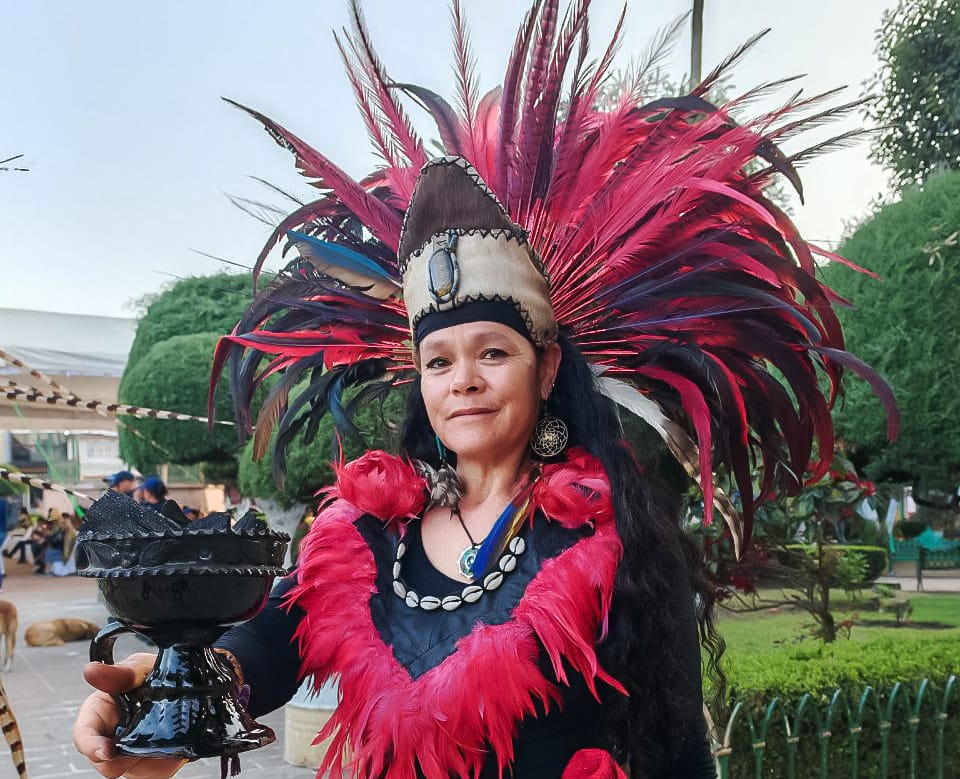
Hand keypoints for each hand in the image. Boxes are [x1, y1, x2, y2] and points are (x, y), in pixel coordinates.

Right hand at [73, 652, 186, 778]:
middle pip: (105, 763)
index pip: (84, 734)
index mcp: (99, 712)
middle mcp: (110, 737)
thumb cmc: (155, 674)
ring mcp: (129, 753)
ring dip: (149, 758)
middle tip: (146, 743)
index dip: (90, 746)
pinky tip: (174, 743)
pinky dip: (167, 761)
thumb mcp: (141, 668)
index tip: (107, 751)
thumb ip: (120, 673)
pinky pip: (157, 771)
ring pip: (133, 770)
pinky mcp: (149, 764)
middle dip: (123, 759)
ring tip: (167, 734)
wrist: (190, 686)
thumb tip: (91, 670)